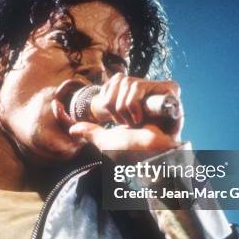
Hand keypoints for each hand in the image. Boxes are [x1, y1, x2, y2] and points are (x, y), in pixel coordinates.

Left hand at [68, 73, 183, 150]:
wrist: (153, 158)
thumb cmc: (133, 152)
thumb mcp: (106, 141)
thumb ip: (91, 132)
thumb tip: (73, 130)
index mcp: (131, 104)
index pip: (114, 82)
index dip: (108, 98)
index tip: (115, 119)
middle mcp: (144, 96)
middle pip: (119, 80)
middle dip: (115, 104)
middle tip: (126, 122)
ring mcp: (155, 93)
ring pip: (128, 83)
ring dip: (125, 107)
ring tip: (136, 122)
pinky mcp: (165, 93)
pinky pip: (138, 86)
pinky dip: (133, 104)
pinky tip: (142, 118)